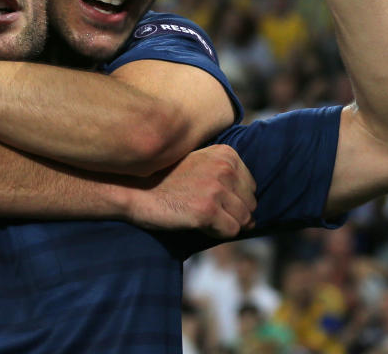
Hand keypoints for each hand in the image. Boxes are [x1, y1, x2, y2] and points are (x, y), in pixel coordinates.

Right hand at [127, 145, 256, 238]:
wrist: (134, 188)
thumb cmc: (164, 178)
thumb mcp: (199, 162)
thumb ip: (225, 173)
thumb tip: (252, 209)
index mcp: (226, 154)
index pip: (250, 186)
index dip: (235, 199)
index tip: (214, 201)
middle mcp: (225, 169)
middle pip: (250, 204)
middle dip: (234, 213)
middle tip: (209, 214)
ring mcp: (216, 190)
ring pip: (244, 219)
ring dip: (226, 224)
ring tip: (203, 219)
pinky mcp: (207, 211)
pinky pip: (231, 231)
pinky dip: (217, 233)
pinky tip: (199, 225)